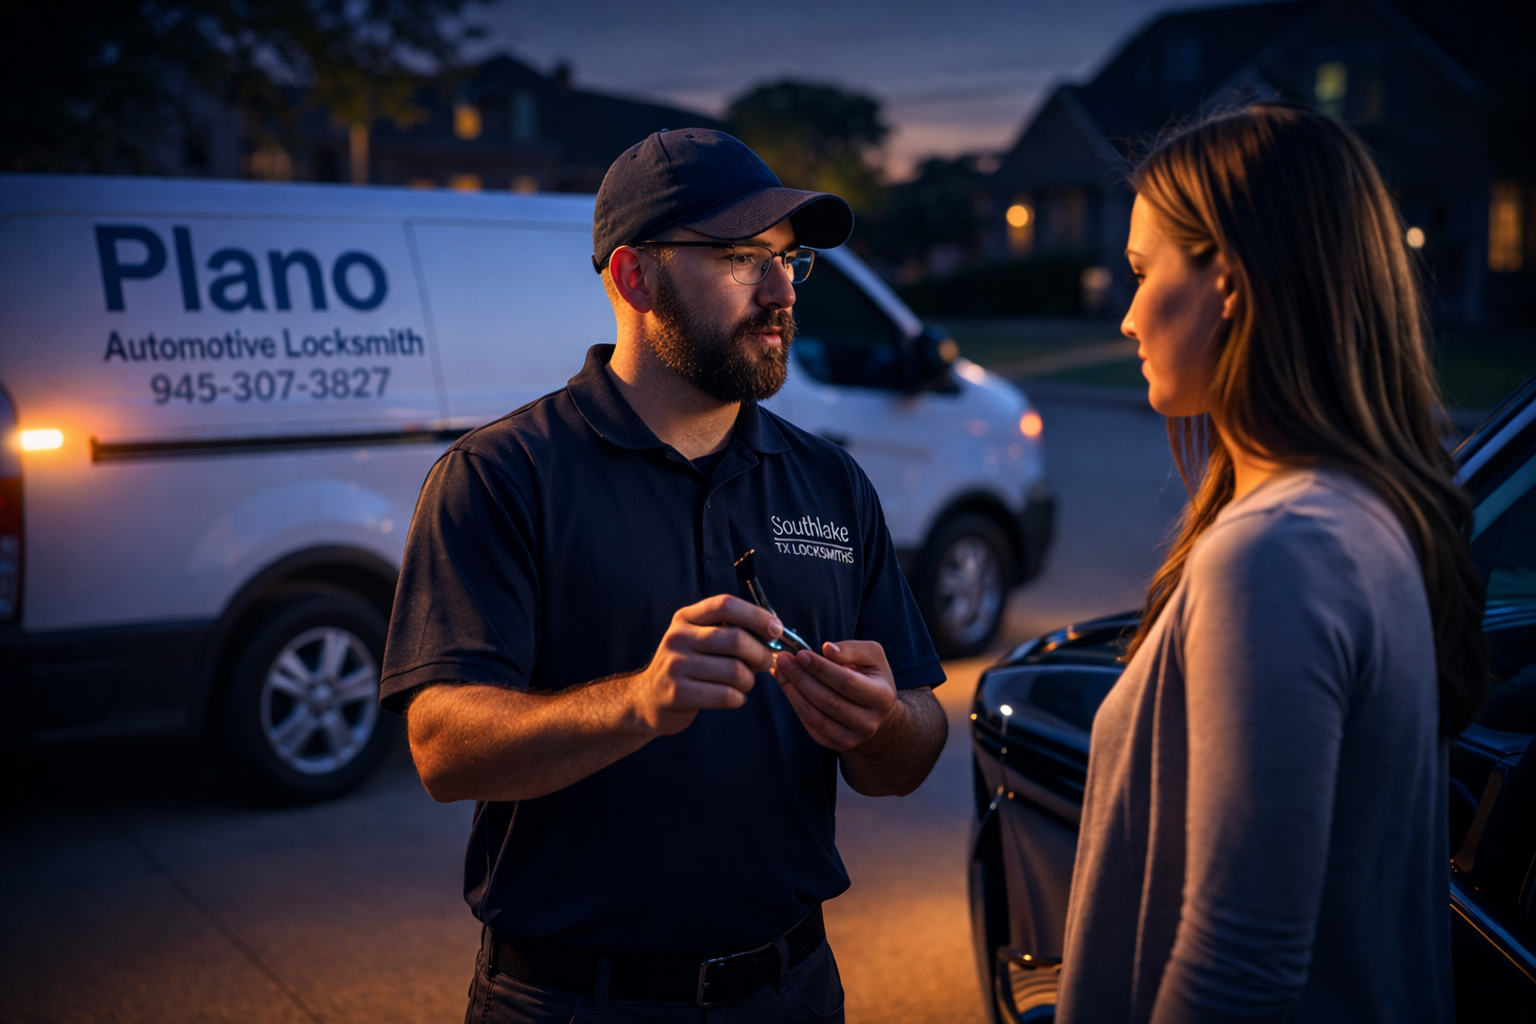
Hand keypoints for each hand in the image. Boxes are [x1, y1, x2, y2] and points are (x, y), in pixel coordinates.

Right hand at [630, 595, 780, 735]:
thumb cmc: (687, 667)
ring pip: (734, 671)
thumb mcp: (698, 639)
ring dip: (750, 681)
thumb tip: (773, 633)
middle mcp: (677, 637)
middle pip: (735, 639)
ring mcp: (675, 665)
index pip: (725, 605)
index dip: (756, 615)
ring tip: (744, 684)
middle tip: (764, 663)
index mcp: (685, 618)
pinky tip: (733, 698)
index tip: (776, 629)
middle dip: (760, 654)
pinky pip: (725, 695)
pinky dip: (738, 699)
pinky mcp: (677, 693)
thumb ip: (728, 631)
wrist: (648, 699)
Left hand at [772, 641, 898, 750]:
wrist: (877, 711)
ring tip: (781, 672)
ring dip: (793, 692)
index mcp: (881, 696)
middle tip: (783, 660)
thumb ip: (852, 649)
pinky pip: (811, 726)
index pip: (846, 682)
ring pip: (815, 716)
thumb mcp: (873, 656)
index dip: (820, 668)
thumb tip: (828, 650)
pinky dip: (796, 705)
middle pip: (828, 700)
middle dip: (801, 678)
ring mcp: (853, 738)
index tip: (800, 654)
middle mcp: (869, 722)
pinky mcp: (838, 745)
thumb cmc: (872, 678)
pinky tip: (788, 688)